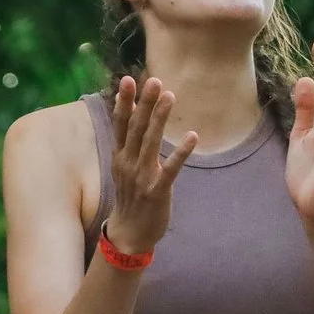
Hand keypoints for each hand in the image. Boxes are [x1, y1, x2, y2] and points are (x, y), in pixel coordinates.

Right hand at [104, 75, 196, 256]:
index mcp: (120, 156)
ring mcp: (141, 177)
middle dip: (144, 103)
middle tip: (153, 80)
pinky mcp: (157, 191)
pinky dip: (181, 153)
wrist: (129, 234)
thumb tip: (136, 117)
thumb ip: (131, 144)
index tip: (127, 79)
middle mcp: (127, 163)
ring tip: (170, 96)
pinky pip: (170, 169)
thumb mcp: (125, 168)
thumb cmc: (131, 197)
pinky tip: (193, 137)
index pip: (120, 124)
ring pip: (150, 143)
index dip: (123, 101)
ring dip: (160, 119)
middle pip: (135, 128)